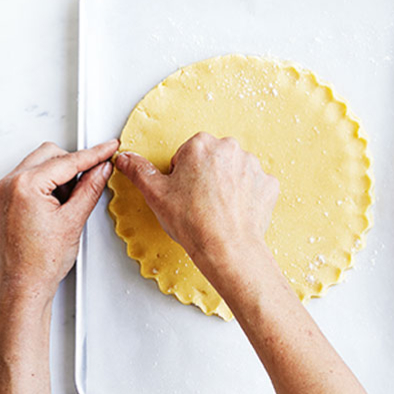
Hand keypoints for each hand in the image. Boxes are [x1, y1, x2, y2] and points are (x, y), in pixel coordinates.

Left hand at [0, 139, 118, 302]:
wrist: (25, 285)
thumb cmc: (42, 262)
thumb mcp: (74, 220)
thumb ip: (90, 188)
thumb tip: (101, 169)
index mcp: (25, 185)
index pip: (67, 161)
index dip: (93, 154)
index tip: (108, 148)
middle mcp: (10, 184)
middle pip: (50, 154)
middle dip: (73, 165)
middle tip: (91, 181)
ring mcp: (5, 192)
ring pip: (40, 165)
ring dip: (59, 176)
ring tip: (68, 205)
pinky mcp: (6, 200)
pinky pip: (29, 179)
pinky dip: (47, 185)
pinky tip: (58, 206)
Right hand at [113, 132, 279, 274]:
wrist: (227, 248)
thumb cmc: (192, 222)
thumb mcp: (156, 194)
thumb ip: (139, 171)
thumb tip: (125, 157)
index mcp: (201, 144)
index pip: (187, 155)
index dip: (181, 177)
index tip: (183, 194)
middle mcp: (230, 148)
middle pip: (212, 160)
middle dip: (205, 177)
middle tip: (198, 203)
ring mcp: (253, 166)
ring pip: (234, 171)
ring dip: (227, 185)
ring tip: (217, 210)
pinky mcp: (268, 184)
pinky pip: (255, 186)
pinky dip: (247, 197)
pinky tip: (235, 212)